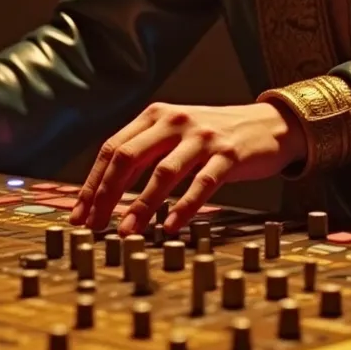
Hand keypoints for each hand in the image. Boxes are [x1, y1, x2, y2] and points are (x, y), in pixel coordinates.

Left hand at [69, 102, 307, 235]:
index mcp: (156, 116)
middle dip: (107, 195)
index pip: (113, 149)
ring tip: (126, 233)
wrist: (270, 125)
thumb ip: (146, 153)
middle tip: (95, 226)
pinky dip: (183, 208)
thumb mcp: (177, 135)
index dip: (93, 183)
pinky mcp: (229, 155)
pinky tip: (169, 227)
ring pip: (162, 174)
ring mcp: (203, 138)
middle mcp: (175, 121)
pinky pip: (201, 185)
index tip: (80, 214)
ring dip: (140, 206)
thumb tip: (106, 192)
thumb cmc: (216, 137)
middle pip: (128, 158)